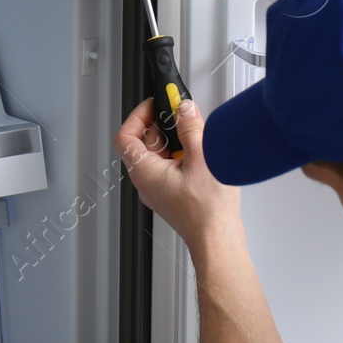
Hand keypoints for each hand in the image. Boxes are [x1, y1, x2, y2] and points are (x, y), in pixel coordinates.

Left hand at [113, 97, 239, 248]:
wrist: (217, 238)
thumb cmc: (206, 211)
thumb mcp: (201, 158)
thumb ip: (190, 128)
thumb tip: (184, 110)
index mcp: (145, 172)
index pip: (125, 136)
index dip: (138, 115)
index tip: (155, 105)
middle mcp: (147, 182)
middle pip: (143, 143)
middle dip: (161, 125)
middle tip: (179, 114)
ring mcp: (159, 190)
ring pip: (158, 155)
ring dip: (173, 139)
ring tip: (193, 133)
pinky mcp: (172, 195)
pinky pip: (169, 167)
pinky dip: (180, 154)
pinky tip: (199, 152)